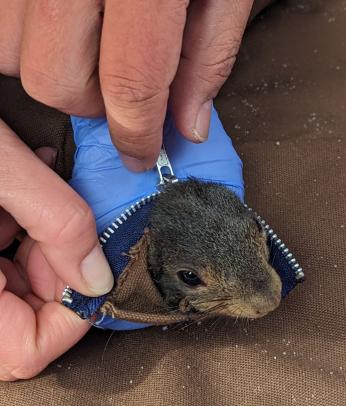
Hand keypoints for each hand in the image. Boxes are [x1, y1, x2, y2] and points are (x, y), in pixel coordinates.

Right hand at [0, 0, 252, 170]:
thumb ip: (208, 57)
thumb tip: (188, 125)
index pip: (130, 86)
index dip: (136, 135)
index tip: (142, 155)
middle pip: (57, 82)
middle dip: (93, 105)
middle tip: (121, 89)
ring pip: (14, 57)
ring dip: (57, 70)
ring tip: (91, 46)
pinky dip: (26, 38)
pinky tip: (61, 21)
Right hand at [0, 119, 112, 379]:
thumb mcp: (0, 167)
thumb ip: (57, 224)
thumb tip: (99, 280)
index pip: (25, 350)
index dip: (70, 316)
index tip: (95, 270)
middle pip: (25, 314)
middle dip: (60, 268)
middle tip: (67, 221)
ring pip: (17, 280)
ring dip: (44, 238)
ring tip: (43, 191)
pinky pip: (1, 249)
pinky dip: (23, 220)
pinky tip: (28, 179)